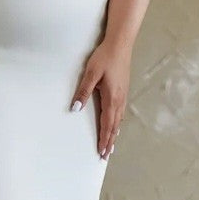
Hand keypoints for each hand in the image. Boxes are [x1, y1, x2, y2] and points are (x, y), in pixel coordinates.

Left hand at [70, 36, 131, 160]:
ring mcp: (123, 94)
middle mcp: (119, 99)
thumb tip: (75, 109)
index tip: (102, 152)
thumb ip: (83, 92)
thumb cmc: (105, 57)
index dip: (104, 139)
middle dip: (110, 141)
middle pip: (115, 125)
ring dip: (114, 133)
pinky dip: (118, 122)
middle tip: (106, 155)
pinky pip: (121, 112)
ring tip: (111, 145)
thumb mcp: (91, 74)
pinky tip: (116, 123)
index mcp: (111, 98)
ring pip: (119, 119)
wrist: (120, 44)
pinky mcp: (123, 89)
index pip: (107, 124)